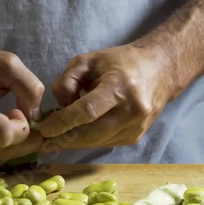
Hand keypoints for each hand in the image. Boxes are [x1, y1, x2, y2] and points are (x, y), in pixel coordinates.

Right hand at [0, 42, 44, 162]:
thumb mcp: (5, 63)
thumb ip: (29, 87)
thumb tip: (36, 116)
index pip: (4, 136)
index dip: (22, 130)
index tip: (18, 112)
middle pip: (5, 153)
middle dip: (26, 141)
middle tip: (28, 123)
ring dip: (14, 144)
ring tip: (12, 122)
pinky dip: (1, 145)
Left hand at [39, 44, 176, 151]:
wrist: (160, 71)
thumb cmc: (119, 62)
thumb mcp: (88, 61)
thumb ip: (67, 81)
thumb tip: (59, 108)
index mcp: (120, 86)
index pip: (88, 111)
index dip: (64, 122)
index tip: (45, 129)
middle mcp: (132, 110)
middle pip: (92, 134)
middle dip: (65, 140)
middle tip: (44, 143)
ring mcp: (136, 127)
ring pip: (96, 142)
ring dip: (74, 142)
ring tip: (55, 140)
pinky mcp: (135, 137)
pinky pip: (104, 143)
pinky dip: (87, 140)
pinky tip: (76, 135)